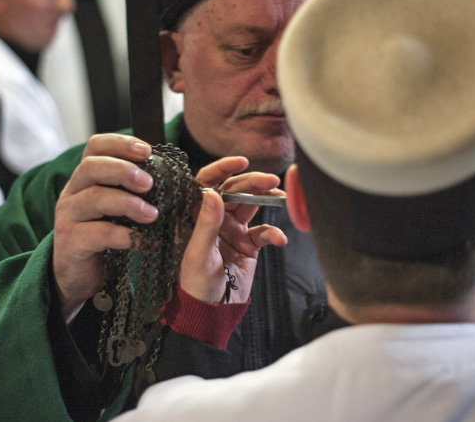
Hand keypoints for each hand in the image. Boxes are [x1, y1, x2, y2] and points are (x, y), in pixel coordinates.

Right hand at [52, 134, 156, 313]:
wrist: (80, 277)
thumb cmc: (105, 237)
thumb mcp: (118, 208)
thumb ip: (134, 191)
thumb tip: (170, 177)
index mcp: (86, 178)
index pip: (95, 147)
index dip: (120, 143)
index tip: (147, 151)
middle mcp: (72, 192)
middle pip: (91, 167)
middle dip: (123, 170)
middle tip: (150, 183)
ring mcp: (68, 217)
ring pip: (94, 198)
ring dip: (128, 203)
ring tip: (152, 215)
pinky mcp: (70, 242)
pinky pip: (97, 233)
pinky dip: (124, 235)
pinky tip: (142, 241)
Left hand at [179, 157, 287, 303]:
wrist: (211, 312)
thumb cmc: (195, 285)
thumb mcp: (198, 255)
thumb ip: (206, 224)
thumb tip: (212, 193)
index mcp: (195, 217)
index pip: (206, 184)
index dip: (222, 169)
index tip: (240, 162)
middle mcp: (214, 219)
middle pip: (234, 191)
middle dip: (252, 182)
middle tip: (271, 179)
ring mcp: (232, 230)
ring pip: (251, 205)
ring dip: (266, 199)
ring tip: (279, 196)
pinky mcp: (248, 244)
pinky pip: (263, 232)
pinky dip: (273, 233)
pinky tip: (279, 239)